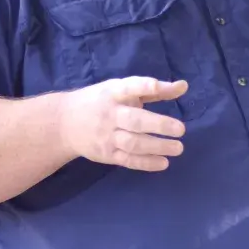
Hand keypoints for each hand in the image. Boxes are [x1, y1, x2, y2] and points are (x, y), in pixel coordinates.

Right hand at [61, 77, 187, 170]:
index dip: (143, 86)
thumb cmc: (101, 101)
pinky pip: (128, 160)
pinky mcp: (106, 154)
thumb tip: (184, 86)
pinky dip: (146, 163)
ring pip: (133, 143)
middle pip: (134, 120)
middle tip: (181, 129)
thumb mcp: (122, 89)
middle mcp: (110, 114)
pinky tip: (164, 163)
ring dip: (157, 147)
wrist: (64, 123)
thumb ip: (153, 90)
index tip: (157, 85)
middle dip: (158, 125)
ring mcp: (107, 136)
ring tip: (178, 148)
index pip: (129, 87)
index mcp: (113, 93)